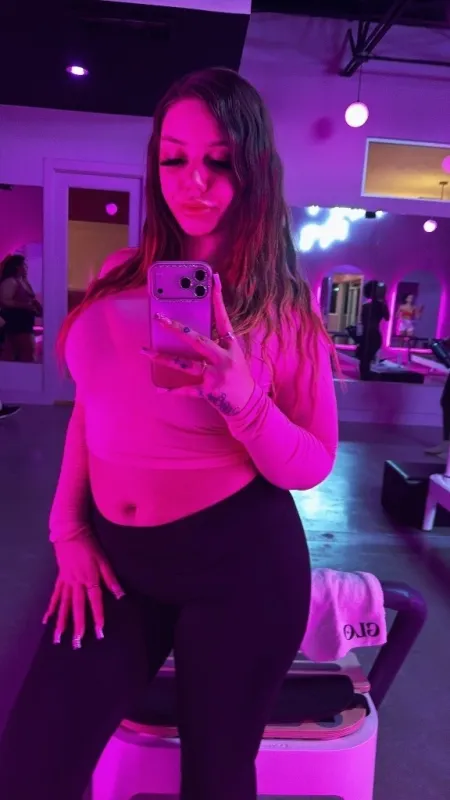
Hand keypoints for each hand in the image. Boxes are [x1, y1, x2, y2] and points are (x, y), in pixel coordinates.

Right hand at [43, 534, 124, 649]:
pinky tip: (46, 620)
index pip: (94, 601)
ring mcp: (66, 582)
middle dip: (77, 626)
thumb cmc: (90, 545)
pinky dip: (51, 609)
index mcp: (89, 578)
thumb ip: (110, 578)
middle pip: (77, 608)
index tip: (99, 631)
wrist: (69, 533)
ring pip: (63, 605)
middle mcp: (76, 583)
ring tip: (58, 638)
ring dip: (61, 623)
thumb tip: (120, 595)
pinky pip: (55, 596)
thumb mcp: (103, 559)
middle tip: (77, 643)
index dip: (97, 616)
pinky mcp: (59, 579)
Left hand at [142, 273, 254, 415]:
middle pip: (197, 340)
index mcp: (231, 347)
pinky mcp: (209, 392)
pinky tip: (158, 389)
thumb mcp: (235, 356)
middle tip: (159, 318)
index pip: (223, 318)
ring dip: (163, 358)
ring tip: (145, 351)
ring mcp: (216, 376)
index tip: (212, 280)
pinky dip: (172, 391)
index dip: (218, 299)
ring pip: (185, 364)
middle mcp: (223, 359)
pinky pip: (186, 390)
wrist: (249, 404)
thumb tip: (193, 330)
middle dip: (176, 329)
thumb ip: (218, 343)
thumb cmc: (240, 377)